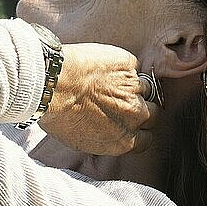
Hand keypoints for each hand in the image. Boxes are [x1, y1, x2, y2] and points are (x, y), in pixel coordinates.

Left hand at [38, 43, 157, 155]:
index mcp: (123, 140)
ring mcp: (134, 88)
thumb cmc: (58, 114)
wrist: (53, 83)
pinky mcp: (128, 64)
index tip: (130, 125)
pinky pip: (132, 66)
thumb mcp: (80, 140)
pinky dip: (121, 67)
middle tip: (122, 103)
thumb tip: (108, 133)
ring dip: (131, 88)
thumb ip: (104, 138)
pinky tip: (102, 68)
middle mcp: (134, 116)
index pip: (146, 139)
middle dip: (141, 110)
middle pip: (152, 114)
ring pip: (145, 89)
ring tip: (108, 84)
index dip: (139, 131)